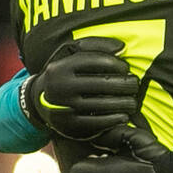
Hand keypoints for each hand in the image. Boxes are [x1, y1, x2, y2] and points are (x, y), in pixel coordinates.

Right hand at [21, 38, 138, 142]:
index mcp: (62, 66)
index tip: (125, 69)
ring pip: (103, 104)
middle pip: (103, 84)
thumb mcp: (69, 54)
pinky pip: (98, 123)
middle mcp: (62, 86)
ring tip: (132, 101)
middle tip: (134, 85)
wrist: (37, 102)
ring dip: (124, 103)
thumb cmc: (63, 74)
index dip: (117, 64)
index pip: (97, 61)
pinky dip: (115, 119)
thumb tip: (122, 48)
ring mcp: (65, 108)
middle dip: (125, 84)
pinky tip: (124, 116)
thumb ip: (94, 46)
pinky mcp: (71, 126)